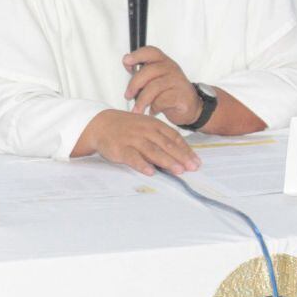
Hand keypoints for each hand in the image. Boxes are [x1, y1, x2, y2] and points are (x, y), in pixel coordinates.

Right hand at [84, 110, 200, 175]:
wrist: (101, 124)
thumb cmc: (127, 128)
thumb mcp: (145, 126)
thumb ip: (160, 137)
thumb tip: (180, 154)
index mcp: (154, 124)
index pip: (174, 137)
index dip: (186, 150)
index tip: (195, 161)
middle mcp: (145, 131)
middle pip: (166, 145)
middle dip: (181, 157)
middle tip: (192, 168)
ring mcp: (133, 139)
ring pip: (152, 151)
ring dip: (167, 161)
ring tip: (178, 171)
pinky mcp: (120, 148)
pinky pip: (133, 157)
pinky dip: (142, 165)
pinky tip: (150, 172)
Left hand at [123, 46, 202, 126]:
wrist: (190, 108)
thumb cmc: (168, 93)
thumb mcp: (154, 80)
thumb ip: (142, 74)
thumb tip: (127, 67)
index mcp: (163, 62)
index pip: (150, 52)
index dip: (137, 55)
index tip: (126, 61)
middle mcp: (171, 68)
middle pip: (148, 71)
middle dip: (134, 84)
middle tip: (128, 96)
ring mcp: (178, 81)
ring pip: (154, 87)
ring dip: (141, 101)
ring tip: (137, 110)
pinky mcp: (181, 96)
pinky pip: (161, 101)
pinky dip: (154, 108)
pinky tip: (153, 110)